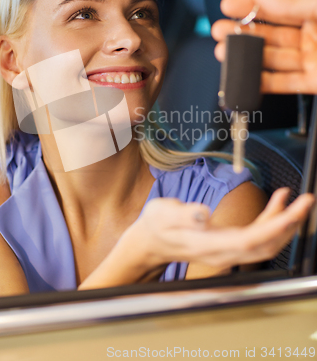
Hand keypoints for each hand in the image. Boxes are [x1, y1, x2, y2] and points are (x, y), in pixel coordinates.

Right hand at [78, 189, 313, 289]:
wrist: (151, 240)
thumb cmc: (156, 225)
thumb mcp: (161, 213)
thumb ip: (182, 214)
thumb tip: (203, 214)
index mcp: (208, 245)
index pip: (251, 240)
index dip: (276, 226)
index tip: (294, 209)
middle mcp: (222, 252)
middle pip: (265, 246)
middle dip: (290, 225)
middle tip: (306, 201)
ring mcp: (227, 250)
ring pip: (265, 243)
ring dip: (285, 224)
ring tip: (297, 200)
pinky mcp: (228, 243)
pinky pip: (256, 236)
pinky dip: (271, 221)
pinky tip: (276, 203)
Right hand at [211, 0, 316, 93]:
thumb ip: (294, 2)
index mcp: (315, 13)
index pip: (276, 8)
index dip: (250, 6)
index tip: (228, 5)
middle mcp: (312, 36)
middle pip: (268, 36)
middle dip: (240, 33)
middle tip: (219, 31)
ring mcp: (312, 61)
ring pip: (271, 60)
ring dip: (245, 57)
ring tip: (224, 53)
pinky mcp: (314, 83)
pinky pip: (284, 84)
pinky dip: (262, 83)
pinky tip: (246, 77)